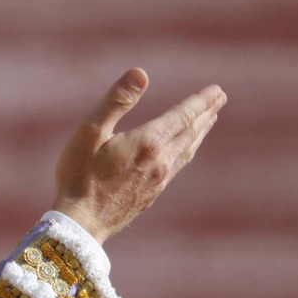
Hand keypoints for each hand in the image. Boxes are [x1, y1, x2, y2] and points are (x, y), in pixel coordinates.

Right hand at [50, 68, 225, 244]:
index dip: (200, 101)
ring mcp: (158, 180)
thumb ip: (116, 101)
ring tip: (208, 121)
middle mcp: (160, 161)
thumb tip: (140, 73)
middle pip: (191, 132)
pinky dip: (187, 151)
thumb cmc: (78, 175)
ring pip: (187, 151)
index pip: (183, 115)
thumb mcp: (90, 131)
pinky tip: (183, 152)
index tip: (217, 90)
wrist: (80, 223)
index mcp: (148, 142)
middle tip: (220, 99)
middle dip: (206, 113)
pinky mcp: (151, 194)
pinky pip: (177, 166)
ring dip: (199, 133)